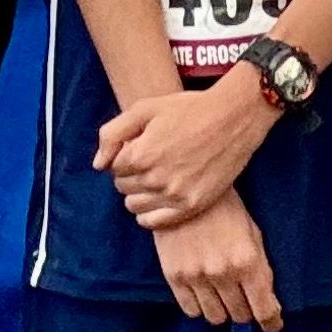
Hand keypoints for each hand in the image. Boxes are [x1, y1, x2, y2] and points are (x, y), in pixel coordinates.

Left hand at [97, 65, 268, 229]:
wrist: (233, 118)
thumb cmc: (188, 109)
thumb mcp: (144, 109)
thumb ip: (112, 134)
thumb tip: (98, 165)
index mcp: (140, 154)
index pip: (113, 168)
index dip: (123, 157)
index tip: (138, 148)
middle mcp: (155, 179)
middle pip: (122, 187)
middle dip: (129, 174)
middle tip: (148, 161)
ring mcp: (175, 195)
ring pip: (135, 206)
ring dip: (138, 193)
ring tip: (154, 178)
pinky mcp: (192, 205)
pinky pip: (155, 222)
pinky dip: (149, 215)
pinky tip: (156, 200)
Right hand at [155, 192, 281, 328]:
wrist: (183, 189)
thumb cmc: (225, 209)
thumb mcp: (252, 233)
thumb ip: (262, 270)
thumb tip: (270, 304)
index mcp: (247, 261)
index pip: (265, 311)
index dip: (271, 322)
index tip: (272, 324)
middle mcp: (222, 273)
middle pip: (241, 316)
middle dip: (247, 310)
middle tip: (245, 298)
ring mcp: (196, 276)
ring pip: (216, 318)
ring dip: (223, 309)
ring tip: (222, 294)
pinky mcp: (174, 275)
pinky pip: (190, 310)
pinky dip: (200, 306)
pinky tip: (203, 291)